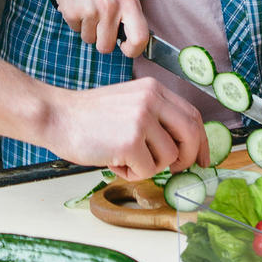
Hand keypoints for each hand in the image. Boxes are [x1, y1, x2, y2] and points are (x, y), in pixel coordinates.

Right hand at [43, 0, 149, 56]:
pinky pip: (74, 29)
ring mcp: (90, 10)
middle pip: (106, 46)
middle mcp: (111, 7)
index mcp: (129, 0)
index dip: (133, 50)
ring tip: (86, 3)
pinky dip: (74, 19)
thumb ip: (129, 10)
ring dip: (87, 27)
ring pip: (89, 39)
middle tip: (99, 22)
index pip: (139, 38)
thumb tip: (133, 38)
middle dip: (101, 39)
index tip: (125, 48)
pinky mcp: (71, 11)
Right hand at [44, 78, 209, 181]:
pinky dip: (131, 172)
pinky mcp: (132, 140)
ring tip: (124, 155)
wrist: (57, 116)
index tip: (203, 160)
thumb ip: (155, 117)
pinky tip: (112, 159)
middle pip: (192, 135)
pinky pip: (148, 170)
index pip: (192, 115)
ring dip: (149, 166)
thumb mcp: (128, 103)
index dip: (202, 141)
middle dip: (188, 159)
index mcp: (153, 89)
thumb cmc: (89, 116)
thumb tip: (182, 148)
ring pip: (169, 158)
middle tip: (175, 169)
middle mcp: (152, 100)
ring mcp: (142, 118)